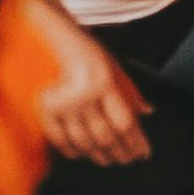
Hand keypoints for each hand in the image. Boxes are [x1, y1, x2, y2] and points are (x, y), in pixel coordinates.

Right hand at [29, 0, 153, 164]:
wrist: (49, 33)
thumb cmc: (84, 49)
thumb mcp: (113, 64)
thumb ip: (129, 90)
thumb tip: (149, 112)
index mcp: (104, 81)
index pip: (124, 122)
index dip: (135, 143)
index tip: (143, 154)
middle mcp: (84, 93)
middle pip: (105, 135)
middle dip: (118, 153)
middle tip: (126, 161)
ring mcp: (63, 101)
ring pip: (83, 140)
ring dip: (97, 155)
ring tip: (107, 161)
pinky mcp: (44, 106)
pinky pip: (59, 137)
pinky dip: (70, 149)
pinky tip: (80, 154)